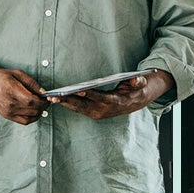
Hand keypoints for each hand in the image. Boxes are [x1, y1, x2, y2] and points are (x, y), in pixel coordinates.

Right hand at [0, 51, 46, 124]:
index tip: (48, 97)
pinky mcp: (6, 116)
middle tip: (46, 100)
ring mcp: (7, 111)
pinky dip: (32, 117)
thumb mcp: (17, 74)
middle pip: (33, 109)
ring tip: (40, 105)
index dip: (43, 101)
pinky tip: (34, 110)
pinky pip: (24, 121)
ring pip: (30, 117)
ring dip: (39, 112)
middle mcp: (9, 103)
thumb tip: (43, 92)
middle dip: (43, 106)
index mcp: (11, 90)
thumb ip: (32, 83)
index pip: (32, 100)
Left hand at [47, 70, 172, 119]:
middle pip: (85, 105)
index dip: (90, 95)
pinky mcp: (94, 113)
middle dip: (69, 101)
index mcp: (116, 102)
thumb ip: (138, 82)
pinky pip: (79, 109)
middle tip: (55, 96)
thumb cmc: (136, 89)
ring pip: (80, 108)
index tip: (78, 90)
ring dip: (66, 104)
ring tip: (52, 97)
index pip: (101, 98)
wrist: (137, 102)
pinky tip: (58, 99)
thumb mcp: (141, 83)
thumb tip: (136, 79)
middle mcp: (106, 110)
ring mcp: (99, 113)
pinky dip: (68, 104)